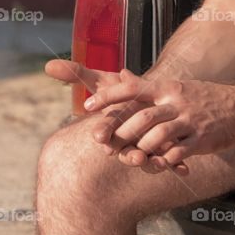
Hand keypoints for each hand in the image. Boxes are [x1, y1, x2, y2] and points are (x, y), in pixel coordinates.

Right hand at [44, 60, 178, 169]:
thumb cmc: (124, 90)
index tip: (101, 136)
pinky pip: (172, 163)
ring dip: (154, 165)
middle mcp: (129, 143)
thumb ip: (76, 74)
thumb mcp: (102, 79)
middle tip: (137, 157)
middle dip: (131, 156)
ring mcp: (147, 150)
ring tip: (162, 163)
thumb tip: (48, 64)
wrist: (154, 98)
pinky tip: (186, 169)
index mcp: (113, 130)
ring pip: (149, 162)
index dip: (104, 135)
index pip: (106, 134)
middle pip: (127, 153)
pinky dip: (178, 167)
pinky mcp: (166, 154)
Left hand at [84, 71, 234, 168]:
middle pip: (142, 117)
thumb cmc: (205, 98)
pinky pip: (178, 153)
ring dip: (141, 149)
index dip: (108, 96)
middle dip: (121, 133)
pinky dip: (164, 161)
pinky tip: (160, 164)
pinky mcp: (202, 140)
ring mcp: (190, 121)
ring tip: (133, 156)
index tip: (88, 105)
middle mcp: (176, 102)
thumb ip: (150, 87)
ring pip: (157, 137)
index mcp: (168, 87)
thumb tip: (121, 74)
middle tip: (107, 144)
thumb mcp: (178, 87)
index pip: (132, 88)